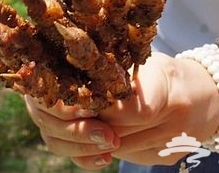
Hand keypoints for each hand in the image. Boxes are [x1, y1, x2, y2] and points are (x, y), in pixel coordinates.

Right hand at [25, 53, 218, 168]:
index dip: (60, 99)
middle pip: (43, 112)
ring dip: (80, 144)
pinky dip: (86, 158)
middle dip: (73, 128)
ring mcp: (64, 114)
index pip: (45, 81)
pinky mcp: (76, 136)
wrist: (175, 102)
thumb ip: (126, 103)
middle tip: (108, 134)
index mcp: (70, 61)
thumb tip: (108, 116)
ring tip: (112, 143)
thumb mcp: (151, 86)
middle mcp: (60, 86)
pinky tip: (106, 157)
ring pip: (54, 136)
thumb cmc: (159, 81)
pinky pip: (69, 152)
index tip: (87, 109)